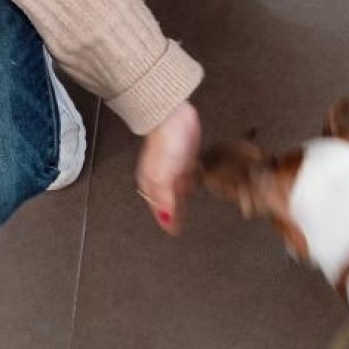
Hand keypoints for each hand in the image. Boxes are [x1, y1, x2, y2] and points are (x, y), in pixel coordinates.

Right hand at [136, 101, 200, 235]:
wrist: (173, 116)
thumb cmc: (164, 144)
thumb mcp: (162, 177)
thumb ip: (165, 201)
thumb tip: (167, 223)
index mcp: (151, 185)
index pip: (159, 209)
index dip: (168, 221)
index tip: (176, 233)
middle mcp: (161, 179)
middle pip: (169, 201)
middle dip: (174, 213)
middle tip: (182, 227)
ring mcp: (174, 169)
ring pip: (179, 191)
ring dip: (183, 201)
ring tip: (189, 213)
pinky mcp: (187, 158)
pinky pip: (189, 177)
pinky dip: (192, 185)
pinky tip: (197, 189)